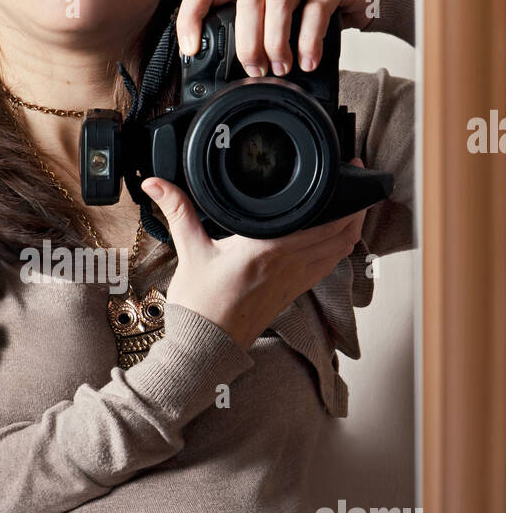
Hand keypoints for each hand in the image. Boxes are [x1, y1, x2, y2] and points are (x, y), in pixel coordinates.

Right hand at [141, 163, 369, 351]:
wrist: (206, 346)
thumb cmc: (201, 304)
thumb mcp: (189, 250)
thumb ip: (178, 210)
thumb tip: (155, 183)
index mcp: (269, 248)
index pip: (324, 218)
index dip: (345, 192)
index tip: (347, 166)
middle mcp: (291, 263)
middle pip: (344, 230)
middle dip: (357, 202)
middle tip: (355, 175)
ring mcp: (296, 279)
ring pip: (343, 248)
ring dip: (354, 224)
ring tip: (353, 200)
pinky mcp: (295, 290)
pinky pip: (329, 264)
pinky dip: (340, 246)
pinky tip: (334, 235)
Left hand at [176, 0, 387, 76]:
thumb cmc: (313, 5)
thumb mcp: (276, 17)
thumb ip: (255, 33)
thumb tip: (232, 74)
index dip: (191, 17)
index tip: (191, 50)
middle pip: (246, 2)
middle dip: (248, 43)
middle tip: (255, 71)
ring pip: (278, 3)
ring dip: (276, 43)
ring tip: (282, 68)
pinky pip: (316, 10)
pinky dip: (309, 41)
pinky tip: (308, 61)